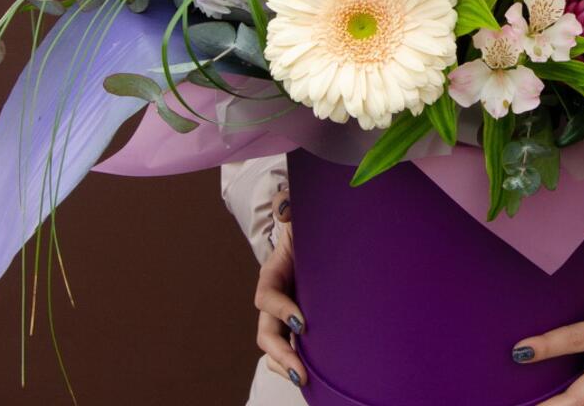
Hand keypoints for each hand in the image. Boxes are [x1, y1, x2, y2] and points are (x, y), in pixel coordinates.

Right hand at [253, 188, 306, 388]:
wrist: (317, 239)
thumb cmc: (307, 228)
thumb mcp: (299, 213)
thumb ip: (288, 204)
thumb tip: (285, 208)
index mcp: (272, 274)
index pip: (266, 297)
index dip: (281, 311)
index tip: (303, 323)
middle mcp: (274, 300)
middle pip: (266, 332)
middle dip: (280, 353)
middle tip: (301, 370)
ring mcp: (283, 315)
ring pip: (274, 347)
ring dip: (285, 364)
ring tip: (304, 380)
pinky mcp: (297, 324)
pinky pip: (288, 349)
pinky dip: (294, 364)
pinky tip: (312, 377)